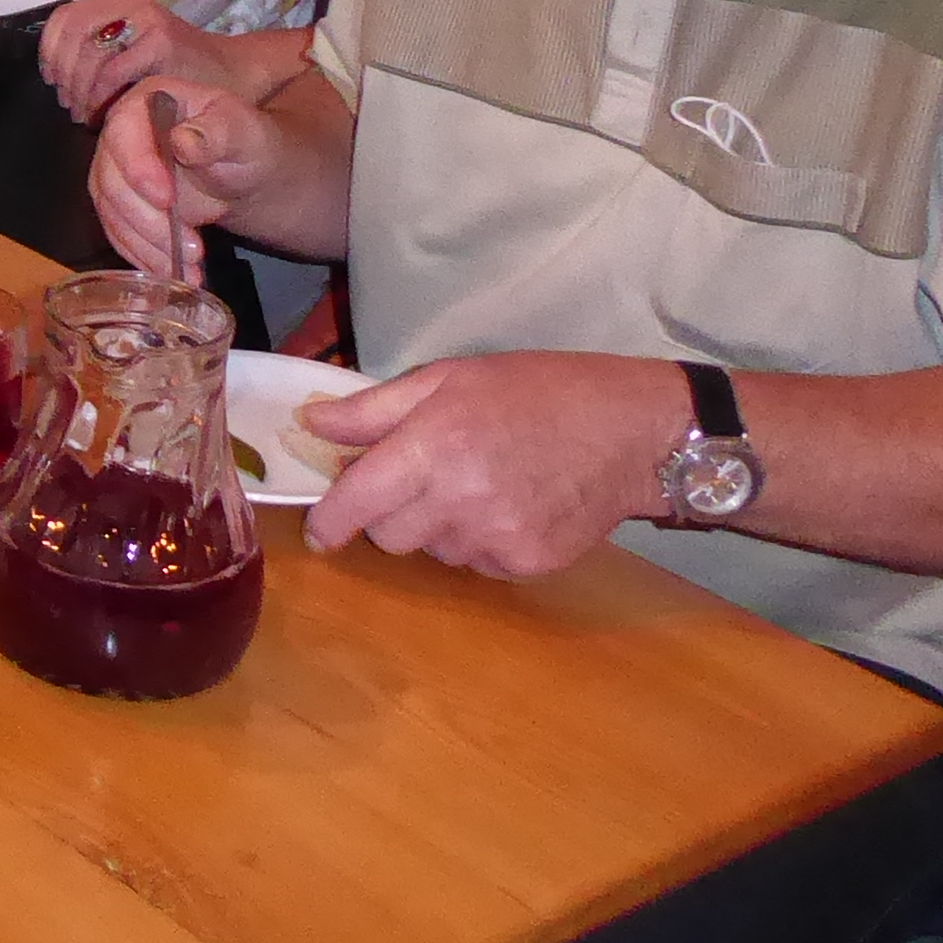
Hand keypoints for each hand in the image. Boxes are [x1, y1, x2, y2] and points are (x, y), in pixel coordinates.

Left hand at [41, 0, 223, 123]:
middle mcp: (131, 6)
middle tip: (68, 104)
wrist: (234, 73)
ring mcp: (147, 23)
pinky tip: (104, 116)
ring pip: (87, 54)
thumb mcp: (133, 52)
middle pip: (71, 34)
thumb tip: (55, 73)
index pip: (64, 18)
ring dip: (78, 90)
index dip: (50, 50)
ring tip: (84, 114)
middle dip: (63, 74)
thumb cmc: (179, 70)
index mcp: (119, 5)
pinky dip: (99, 98)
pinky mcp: (162, 44)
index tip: (51, 80)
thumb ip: (99, 53)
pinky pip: (112, 73)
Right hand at [86, 75, 274, 278]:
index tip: (166, 200)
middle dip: (146, 220)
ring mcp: (118, 172)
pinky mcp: (121, 205)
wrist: (246, 171)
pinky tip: (176, 271)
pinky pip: (119, 233)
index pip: (123, 130)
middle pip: (109, 178)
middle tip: (191, 247)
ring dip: (147, 245)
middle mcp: (122, 135)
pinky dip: (144, 256)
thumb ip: (221, 132)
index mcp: (148, 102)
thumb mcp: (247, 134)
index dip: (137, 166)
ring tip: (190, 267)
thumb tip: (182, 141)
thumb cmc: (249, 144)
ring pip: (111, 212)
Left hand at [297, 354, 698, 575]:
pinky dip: (479, 541)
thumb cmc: (535, 391)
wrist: (631, 429)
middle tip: (421, 479)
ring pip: (432, 551)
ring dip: (438, 527)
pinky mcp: (525, 563)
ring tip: (477, 484)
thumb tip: (311, 425)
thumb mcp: (448, 379)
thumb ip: (374, 409)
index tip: (320, 530)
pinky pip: (475, 564)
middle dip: (389, 513)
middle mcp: (460, 500)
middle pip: (388, 536)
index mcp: (433, 447)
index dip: (330, 521)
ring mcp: (495, 538)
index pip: (357, 502)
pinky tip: (509, 505)